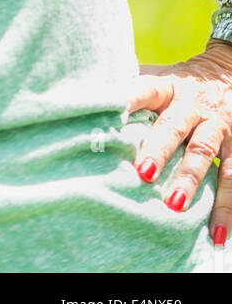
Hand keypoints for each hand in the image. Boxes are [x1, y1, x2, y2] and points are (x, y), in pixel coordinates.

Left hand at [125, 41, 231, 245]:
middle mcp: (191, 105)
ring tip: (176, 206)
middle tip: (143, 173)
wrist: (227, 72)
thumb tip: (86, 100)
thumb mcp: (157, 77)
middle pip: (174, 125)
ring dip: (191, 180)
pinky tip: (217, 231)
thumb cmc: (179, 83)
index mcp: (166, 87)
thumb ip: (130, 88)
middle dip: (160, 149)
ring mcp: (216, 125)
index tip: (111, 115)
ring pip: (205, 152)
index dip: (128, 100)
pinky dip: (226, 206)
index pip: (144, 89)